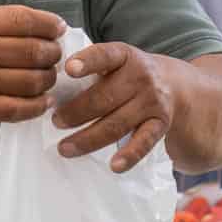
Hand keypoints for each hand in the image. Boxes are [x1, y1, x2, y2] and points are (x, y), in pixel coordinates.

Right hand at [0, 5, 65, 123]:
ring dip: (48, 79)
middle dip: (53, 54)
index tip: (58, 30)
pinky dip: (39, 105)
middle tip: (53, 56)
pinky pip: (21, 108)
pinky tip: (43, 100)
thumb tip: (50, 27)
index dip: (49, 25)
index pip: (25, 20)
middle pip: (35, 52)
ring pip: (33, 81)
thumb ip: (4, 22)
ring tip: (47, 77)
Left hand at [53, 41, 172, 171]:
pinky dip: (129, 156)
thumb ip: (89, 70)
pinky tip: (114, 166)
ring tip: (65, 148)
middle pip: (104, 98)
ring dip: (88, 139)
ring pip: (117, 124)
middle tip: (55, 122)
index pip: (104, 55)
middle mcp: (141, 76)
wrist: (172, 84)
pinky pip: (143, 142)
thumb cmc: (127, 74)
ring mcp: (152, 102)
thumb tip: (49, 90)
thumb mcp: (114, 62)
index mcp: (124, 55)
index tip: (68, 69)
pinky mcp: (160, 124)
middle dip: (76, 112)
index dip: (87, 62)